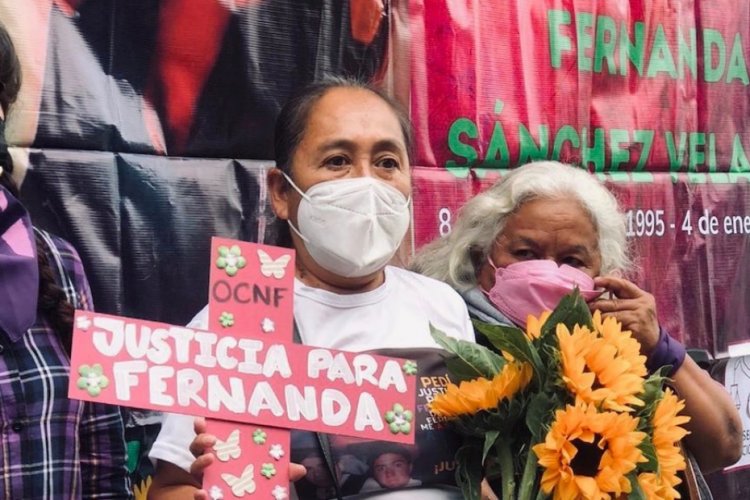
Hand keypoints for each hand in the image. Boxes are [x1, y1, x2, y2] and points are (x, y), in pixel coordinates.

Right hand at [189, 418, 306, 498]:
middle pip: (198, 448)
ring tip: (210, 459)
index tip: (202, 418)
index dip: (205, 426)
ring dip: (200, 462)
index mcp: (226, 451)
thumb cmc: (257, 482)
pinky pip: (199, 495)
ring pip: (194, 468)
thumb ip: (282, 470)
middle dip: (201, 439)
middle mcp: (212, 463)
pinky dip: (199, 495)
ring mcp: (207, 480)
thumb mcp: (271, 473)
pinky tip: (202, 493)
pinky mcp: (207, 495)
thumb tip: (301, 470)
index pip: (213, 434)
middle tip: (212, 438)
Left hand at [589, 276, 659, 354]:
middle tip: (581, 305)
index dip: (608, 281)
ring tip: (586, 317)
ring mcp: (639, 315)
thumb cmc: (640, 326)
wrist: (655, 345)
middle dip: (595, 304)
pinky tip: (594, 327)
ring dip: (595, 317)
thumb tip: (598, 290)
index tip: (595, 280)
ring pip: (609, 314)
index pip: (623, 284)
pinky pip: (611, 325)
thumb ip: (622, 300)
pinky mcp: (634, 327)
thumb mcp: (635, 309)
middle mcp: (642, 304)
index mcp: (642, 297)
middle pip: (612, 302)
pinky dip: (601, 326)